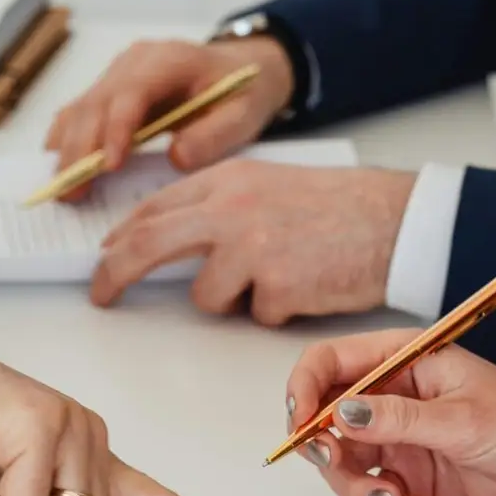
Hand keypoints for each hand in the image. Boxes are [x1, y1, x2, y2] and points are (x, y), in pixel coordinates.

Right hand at [45, 37, 294, 197]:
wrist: (241, 69)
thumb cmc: (242, 92)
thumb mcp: (243, 114)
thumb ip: (214, 135)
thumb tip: (176, 159)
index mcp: (169, 60)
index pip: (130, 92)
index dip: (115, 129)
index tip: (109, 166)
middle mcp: (134, 62)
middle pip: (95, 103)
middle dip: (81, 149)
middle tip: (74, 192)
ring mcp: (118, 74)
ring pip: (80, 109)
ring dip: (68, 150)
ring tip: (64, 189)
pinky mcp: (110, 91)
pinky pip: (79, 113)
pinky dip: (67, 140)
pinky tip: (60, 167)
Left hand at [90, 161, 414, 322]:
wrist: (394, 221)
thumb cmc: (337, 207)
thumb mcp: (267, 187)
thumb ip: (217, 206)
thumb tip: (167, 238)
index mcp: (227, 180)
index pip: (153, 208)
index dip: (121, 237)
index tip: (105, 256)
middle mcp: (231, 210)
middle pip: (148, 244)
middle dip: (115, 272)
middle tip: (101, 294)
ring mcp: (252, 248)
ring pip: (206, 296)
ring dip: (233, 300)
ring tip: (279, 277)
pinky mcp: (277, 287)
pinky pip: (254, 315)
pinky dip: (276, 311)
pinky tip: (306, 285)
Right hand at [283, 330, 495, 495]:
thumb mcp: (462, 420)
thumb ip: (397, 420)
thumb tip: (340, 413)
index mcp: (405, 361)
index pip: (330, 363)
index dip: (304, 390)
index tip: (301, 424)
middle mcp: (395, 399)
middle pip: (326, 420)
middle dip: (326, 451)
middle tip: (342, 469)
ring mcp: (402, 440)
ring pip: (346, 466)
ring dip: (359, 489)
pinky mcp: (414, 478)